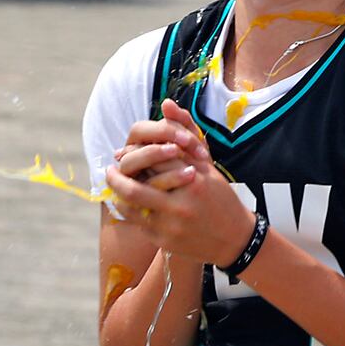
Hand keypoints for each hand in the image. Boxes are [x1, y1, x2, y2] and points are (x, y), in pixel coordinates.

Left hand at [106, 100, 255, 264]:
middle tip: (110, 170)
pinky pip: (137, 223)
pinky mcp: (165, 241)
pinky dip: (128, 211)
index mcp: (194, 180)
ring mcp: (171, 225)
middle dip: (117, 177)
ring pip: (131, 208)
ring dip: (117, 194)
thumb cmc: (220, 196)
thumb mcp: (208, 164)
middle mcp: (181, 203)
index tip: (127, 151)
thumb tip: (166, 104)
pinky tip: (126, 203)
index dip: (137, 153)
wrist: (235, 239)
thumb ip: (187, 132)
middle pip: (134, 187)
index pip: (154, 159)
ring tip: (114, 185)